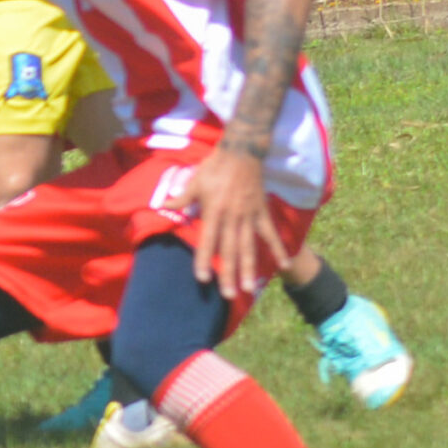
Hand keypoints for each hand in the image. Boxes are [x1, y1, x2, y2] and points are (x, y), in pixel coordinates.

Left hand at [184, 147, 284, 300]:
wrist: (242, 152)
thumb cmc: (214, 167)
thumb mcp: (195, 181)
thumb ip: (182, 197)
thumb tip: (164, 206)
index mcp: (214, 211)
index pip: (208, 241)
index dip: (204, 260)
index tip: (202, 278)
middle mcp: (232, 217)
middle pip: (230, 250)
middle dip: (228, 273)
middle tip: (228, 295)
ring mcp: (249, 216)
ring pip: (249, 246)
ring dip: (248, 268)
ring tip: (248, 288)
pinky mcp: (262, 212)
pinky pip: (270, 234)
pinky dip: (278, 249)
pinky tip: (284, 265)